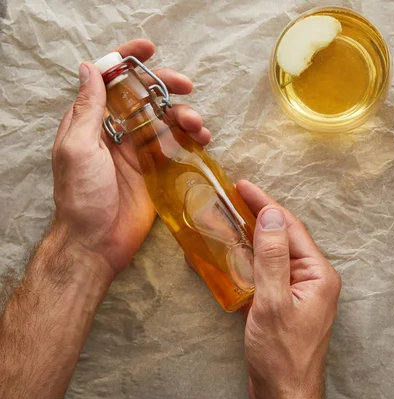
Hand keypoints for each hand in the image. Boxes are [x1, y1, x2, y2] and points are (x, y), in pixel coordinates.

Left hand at [52, 39, 209, 278]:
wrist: (96, 242)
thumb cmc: (81, 196)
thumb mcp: (78, 147)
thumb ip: (87, 109)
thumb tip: (90, 68)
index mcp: (92, 121)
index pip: (109, 80)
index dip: (127, 59)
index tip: (150, 48)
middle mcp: (116, 131)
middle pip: (144, 96)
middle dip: (166, 86)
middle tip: (186, 86)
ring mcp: (137, 151)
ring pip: (165, 120)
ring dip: (184, 115)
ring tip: (198, 125)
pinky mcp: (156, 170)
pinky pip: (176, 146)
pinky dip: (191, 140)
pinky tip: (202, 141)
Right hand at [238, 181, 341, 398]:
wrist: (284, 395)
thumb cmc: (282, 355)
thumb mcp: (273, 302)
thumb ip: (272, 258)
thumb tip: (271, 216)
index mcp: (318, 274)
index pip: (290, 228)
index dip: (266, 204)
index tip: (242, 186)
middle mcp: (311, 279)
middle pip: (283, 238)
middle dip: (258, 216)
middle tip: (232, 198)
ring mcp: (298, 292)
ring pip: (273, 255)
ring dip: (251, 237)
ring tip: (229, 219)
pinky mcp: (284, 304)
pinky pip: (266, 274)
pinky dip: (249, 262)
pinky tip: (232, 255)